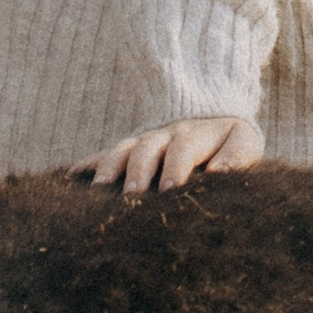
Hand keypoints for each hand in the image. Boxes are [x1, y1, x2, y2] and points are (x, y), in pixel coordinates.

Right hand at [81, 114, 263, 198]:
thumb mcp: (243, 143)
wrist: (210, 115)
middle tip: (133, 197)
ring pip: (121, 150)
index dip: (177, 168)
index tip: (171, 191)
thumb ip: (236, 157)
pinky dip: (86, 166)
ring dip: (110, 169)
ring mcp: (142, 142)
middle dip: (139, 171)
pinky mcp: (126, 150)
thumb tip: (218, 174)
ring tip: (100, 192)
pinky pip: (102, 155)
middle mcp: (164, 136)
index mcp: (195, 134)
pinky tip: (68, 180)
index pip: (183, 148)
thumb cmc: (230, 143)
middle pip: (147, 148)